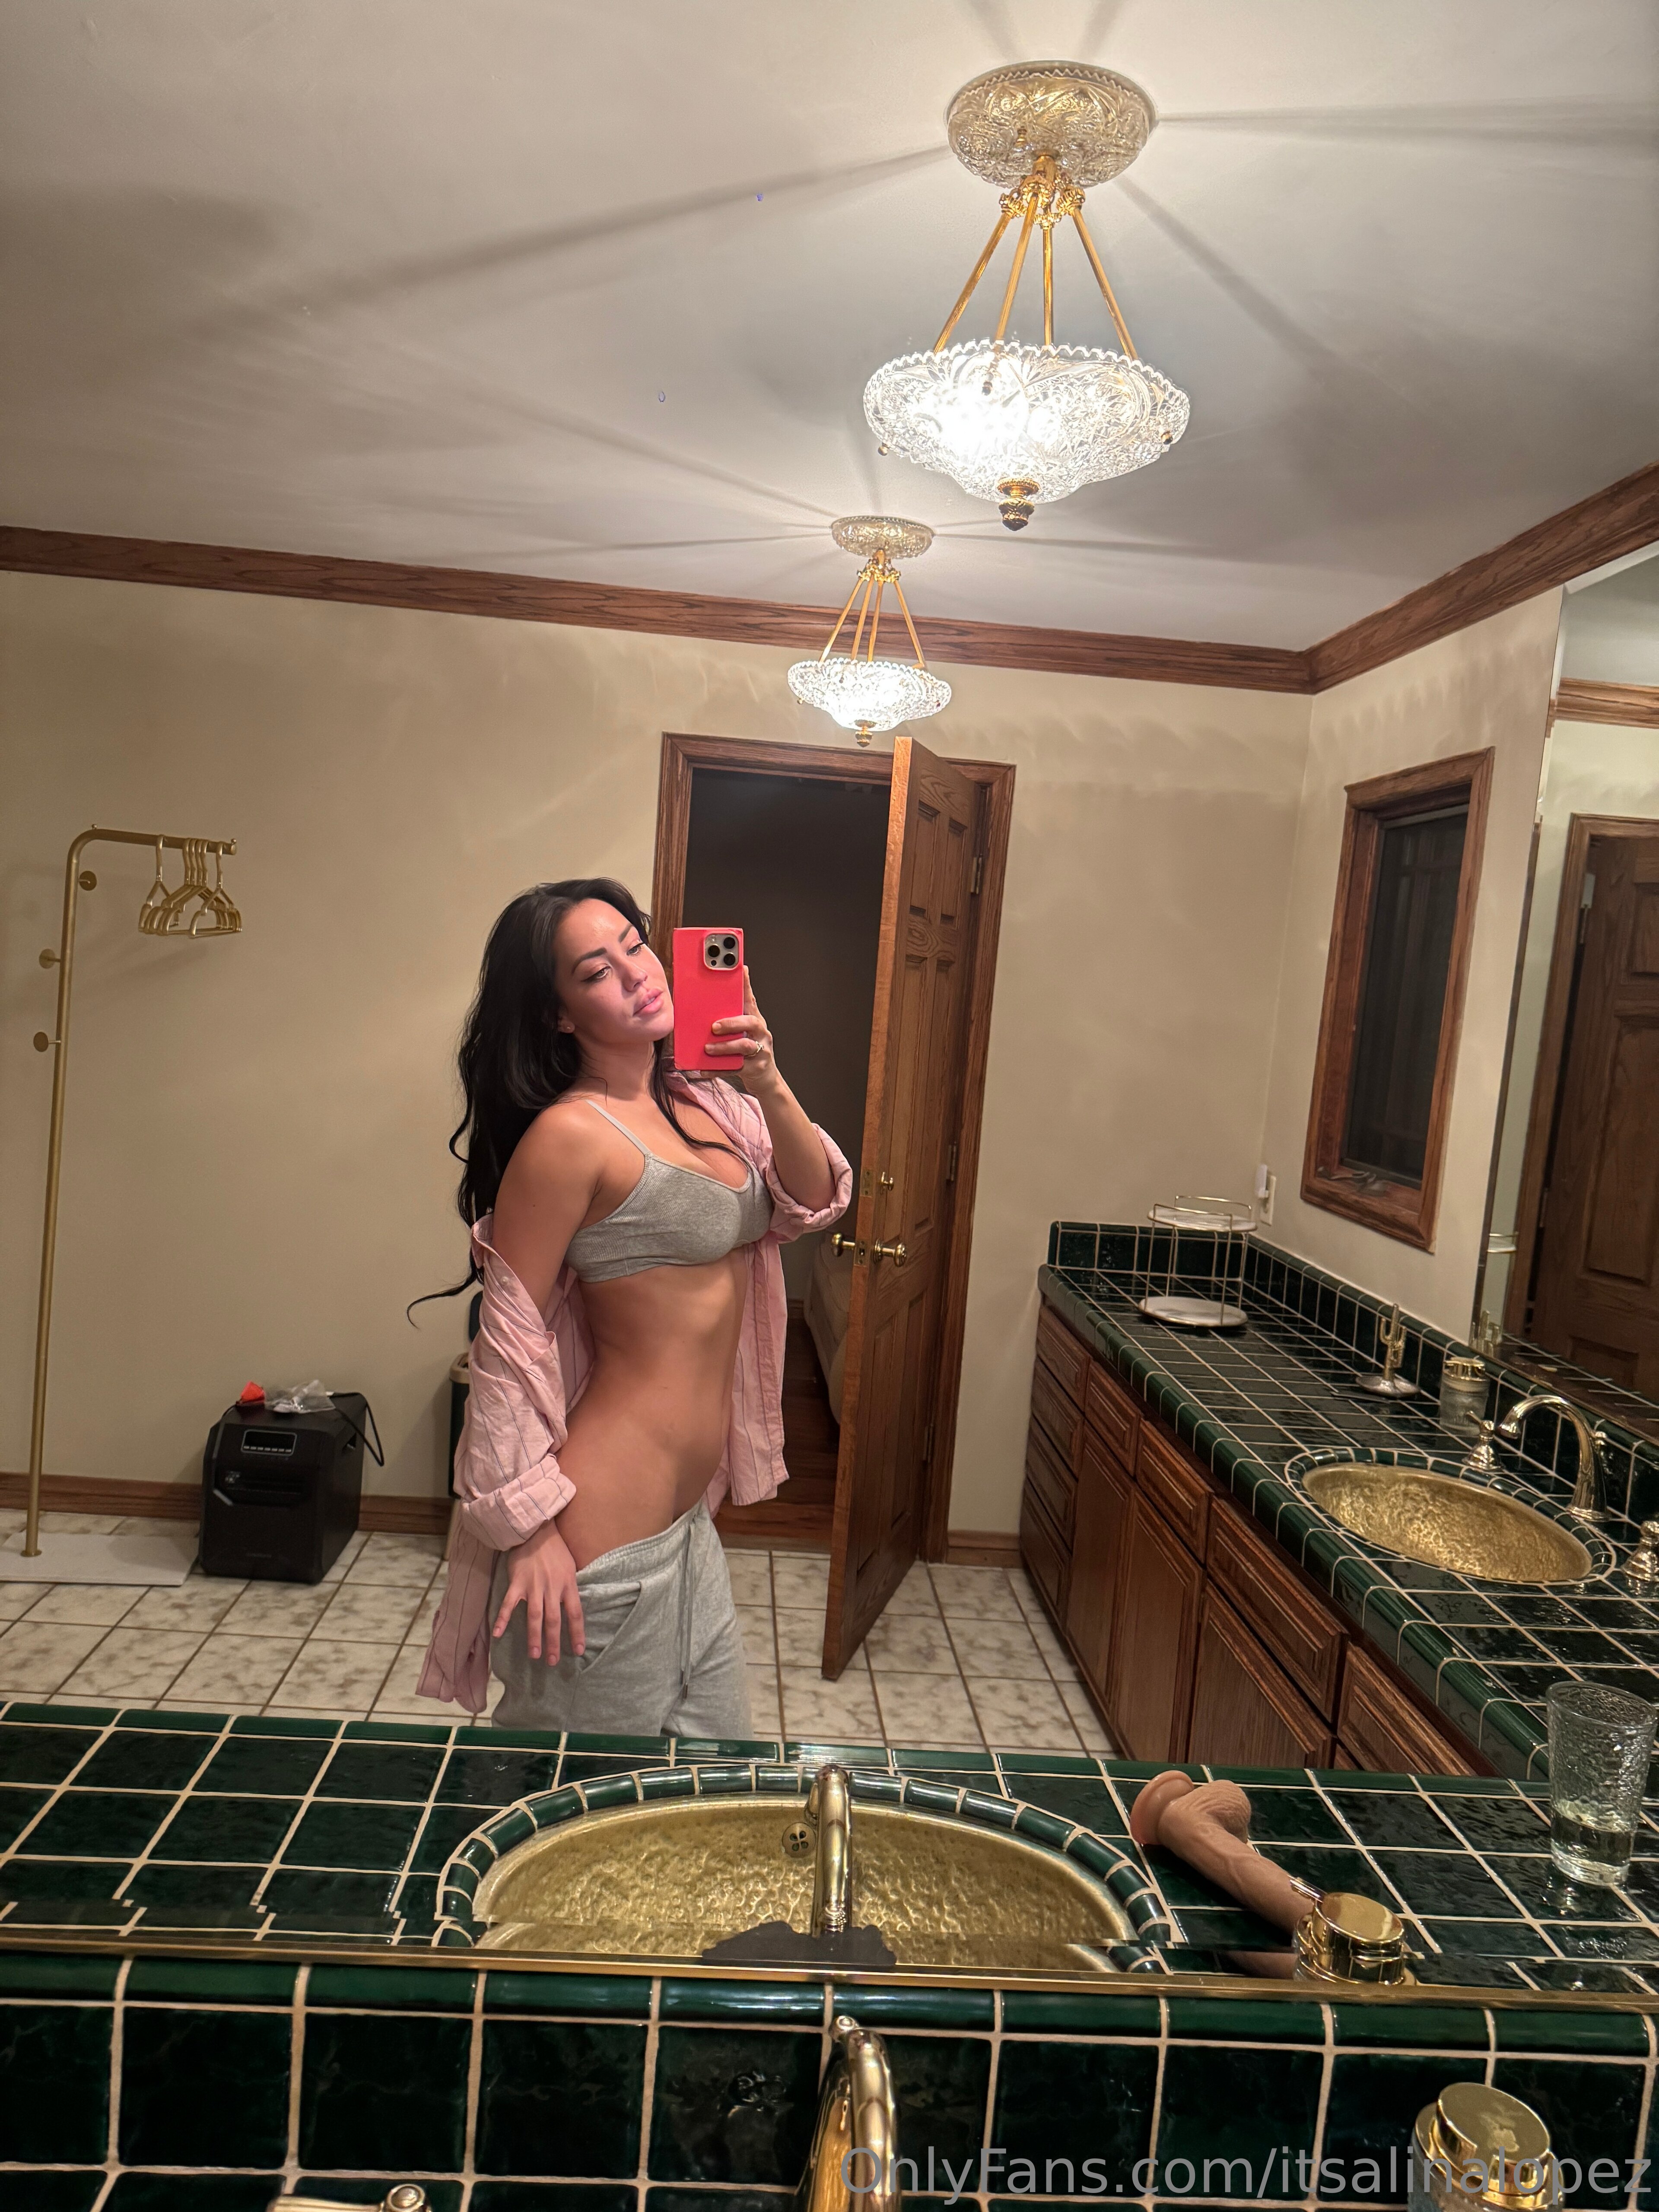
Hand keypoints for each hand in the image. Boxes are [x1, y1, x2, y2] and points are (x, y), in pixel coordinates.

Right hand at [491, 1516, 584, 1662]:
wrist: (535, 1529)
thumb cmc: (555, 1549)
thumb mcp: (570, 1566)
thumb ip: (570, 1588)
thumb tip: (572, 1609)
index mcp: (568, 1584)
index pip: (576, 1613)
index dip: (577, 1633)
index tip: (578, 1651)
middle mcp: (552, 1587)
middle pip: (554, 1620)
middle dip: (554, 1642)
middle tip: (553, 1661)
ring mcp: (533, 1585)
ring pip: (535, 1616)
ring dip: (534, 1637)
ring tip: (534, 1655)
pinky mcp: (517, 1582)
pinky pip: (509, 1604)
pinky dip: (503, 1619)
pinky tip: (498, 1634)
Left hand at [709, 967, 780, 1096]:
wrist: (765, 1078)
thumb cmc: (749, 1050)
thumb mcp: (742, 1031)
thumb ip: (731, 1016)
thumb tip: (707, 1001)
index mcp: (755, 1020)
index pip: (751, 999)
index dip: (746, 984)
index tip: (740, 968)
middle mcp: (761, 1033)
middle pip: (751, 1023)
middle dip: (732, 1023)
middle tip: (714, 1027)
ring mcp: (760, 1051)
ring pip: (744, 1046)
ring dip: (724, 1047)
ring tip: (707, 1049)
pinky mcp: (755, 1068)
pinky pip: (735, 1069)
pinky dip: (718, 1069)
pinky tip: (703, 1069)